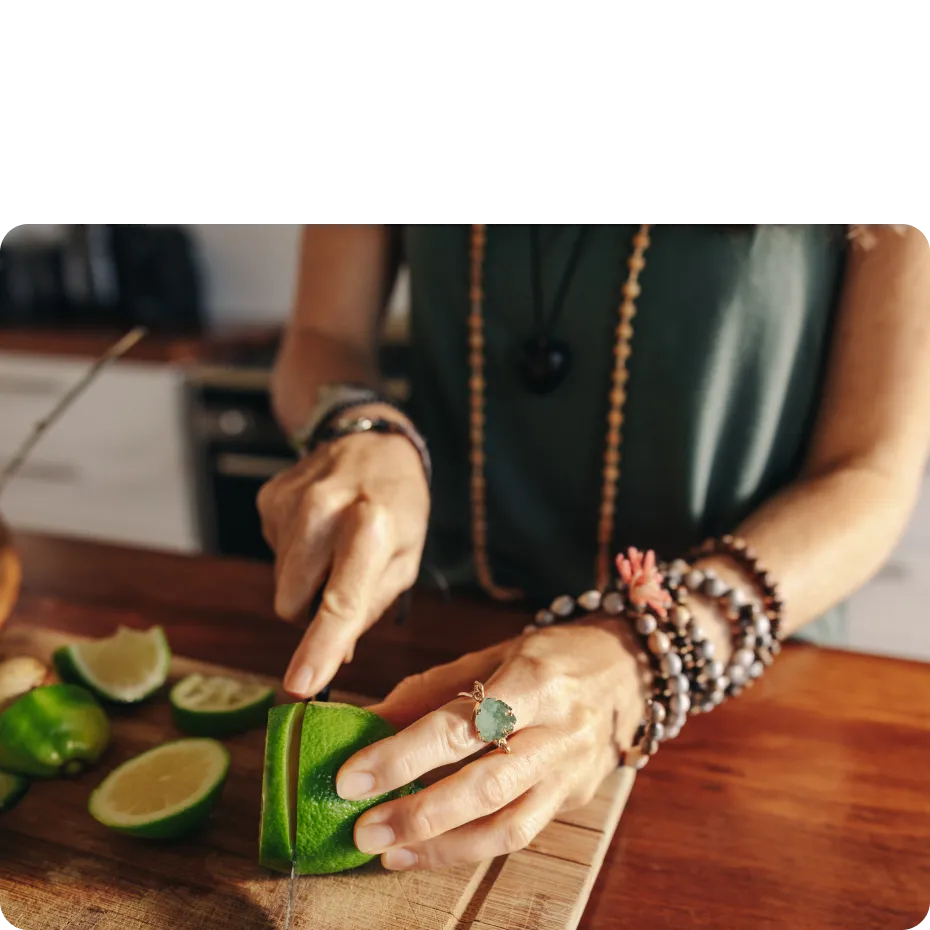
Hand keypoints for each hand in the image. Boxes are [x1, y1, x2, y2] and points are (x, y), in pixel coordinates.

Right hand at [256, 405, 429, 697]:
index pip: (341, 600)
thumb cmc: (399, 505)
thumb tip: (332, 654)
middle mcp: (324, 510)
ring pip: (281, 585)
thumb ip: (371, 607)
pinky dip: (295, 554)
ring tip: (334, 545)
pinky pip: (273, 555)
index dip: (319, 648)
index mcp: (371, 525)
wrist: (370, 439)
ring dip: (306, 581)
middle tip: (345, 578)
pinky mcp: (268, 498)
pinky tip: (317, 527)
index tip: (301, 686)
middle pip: (293, 604)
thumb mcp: (407, 557)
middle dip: (314, 610)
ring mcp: (289, 501)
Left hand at [335, 619, 648, 870]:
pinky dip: (469, 849)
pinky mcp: (574, 798)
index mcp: (533, 679)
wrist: (630, 670)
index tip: (352, 775)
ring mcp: (570, 771)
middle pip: (486, 783)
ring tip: (387, 852)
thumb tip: (368, 722)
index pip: (461, 724)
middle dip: (419, 813)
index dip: (403, 754)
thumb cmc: (551, 657)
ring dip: (442, 847)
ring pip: (507, 825)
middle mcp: (558, 729)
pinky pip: (520, 833)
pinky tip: (427, 851)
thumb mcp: (492, 656)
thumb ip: (431, 691)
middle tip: (362, 829)